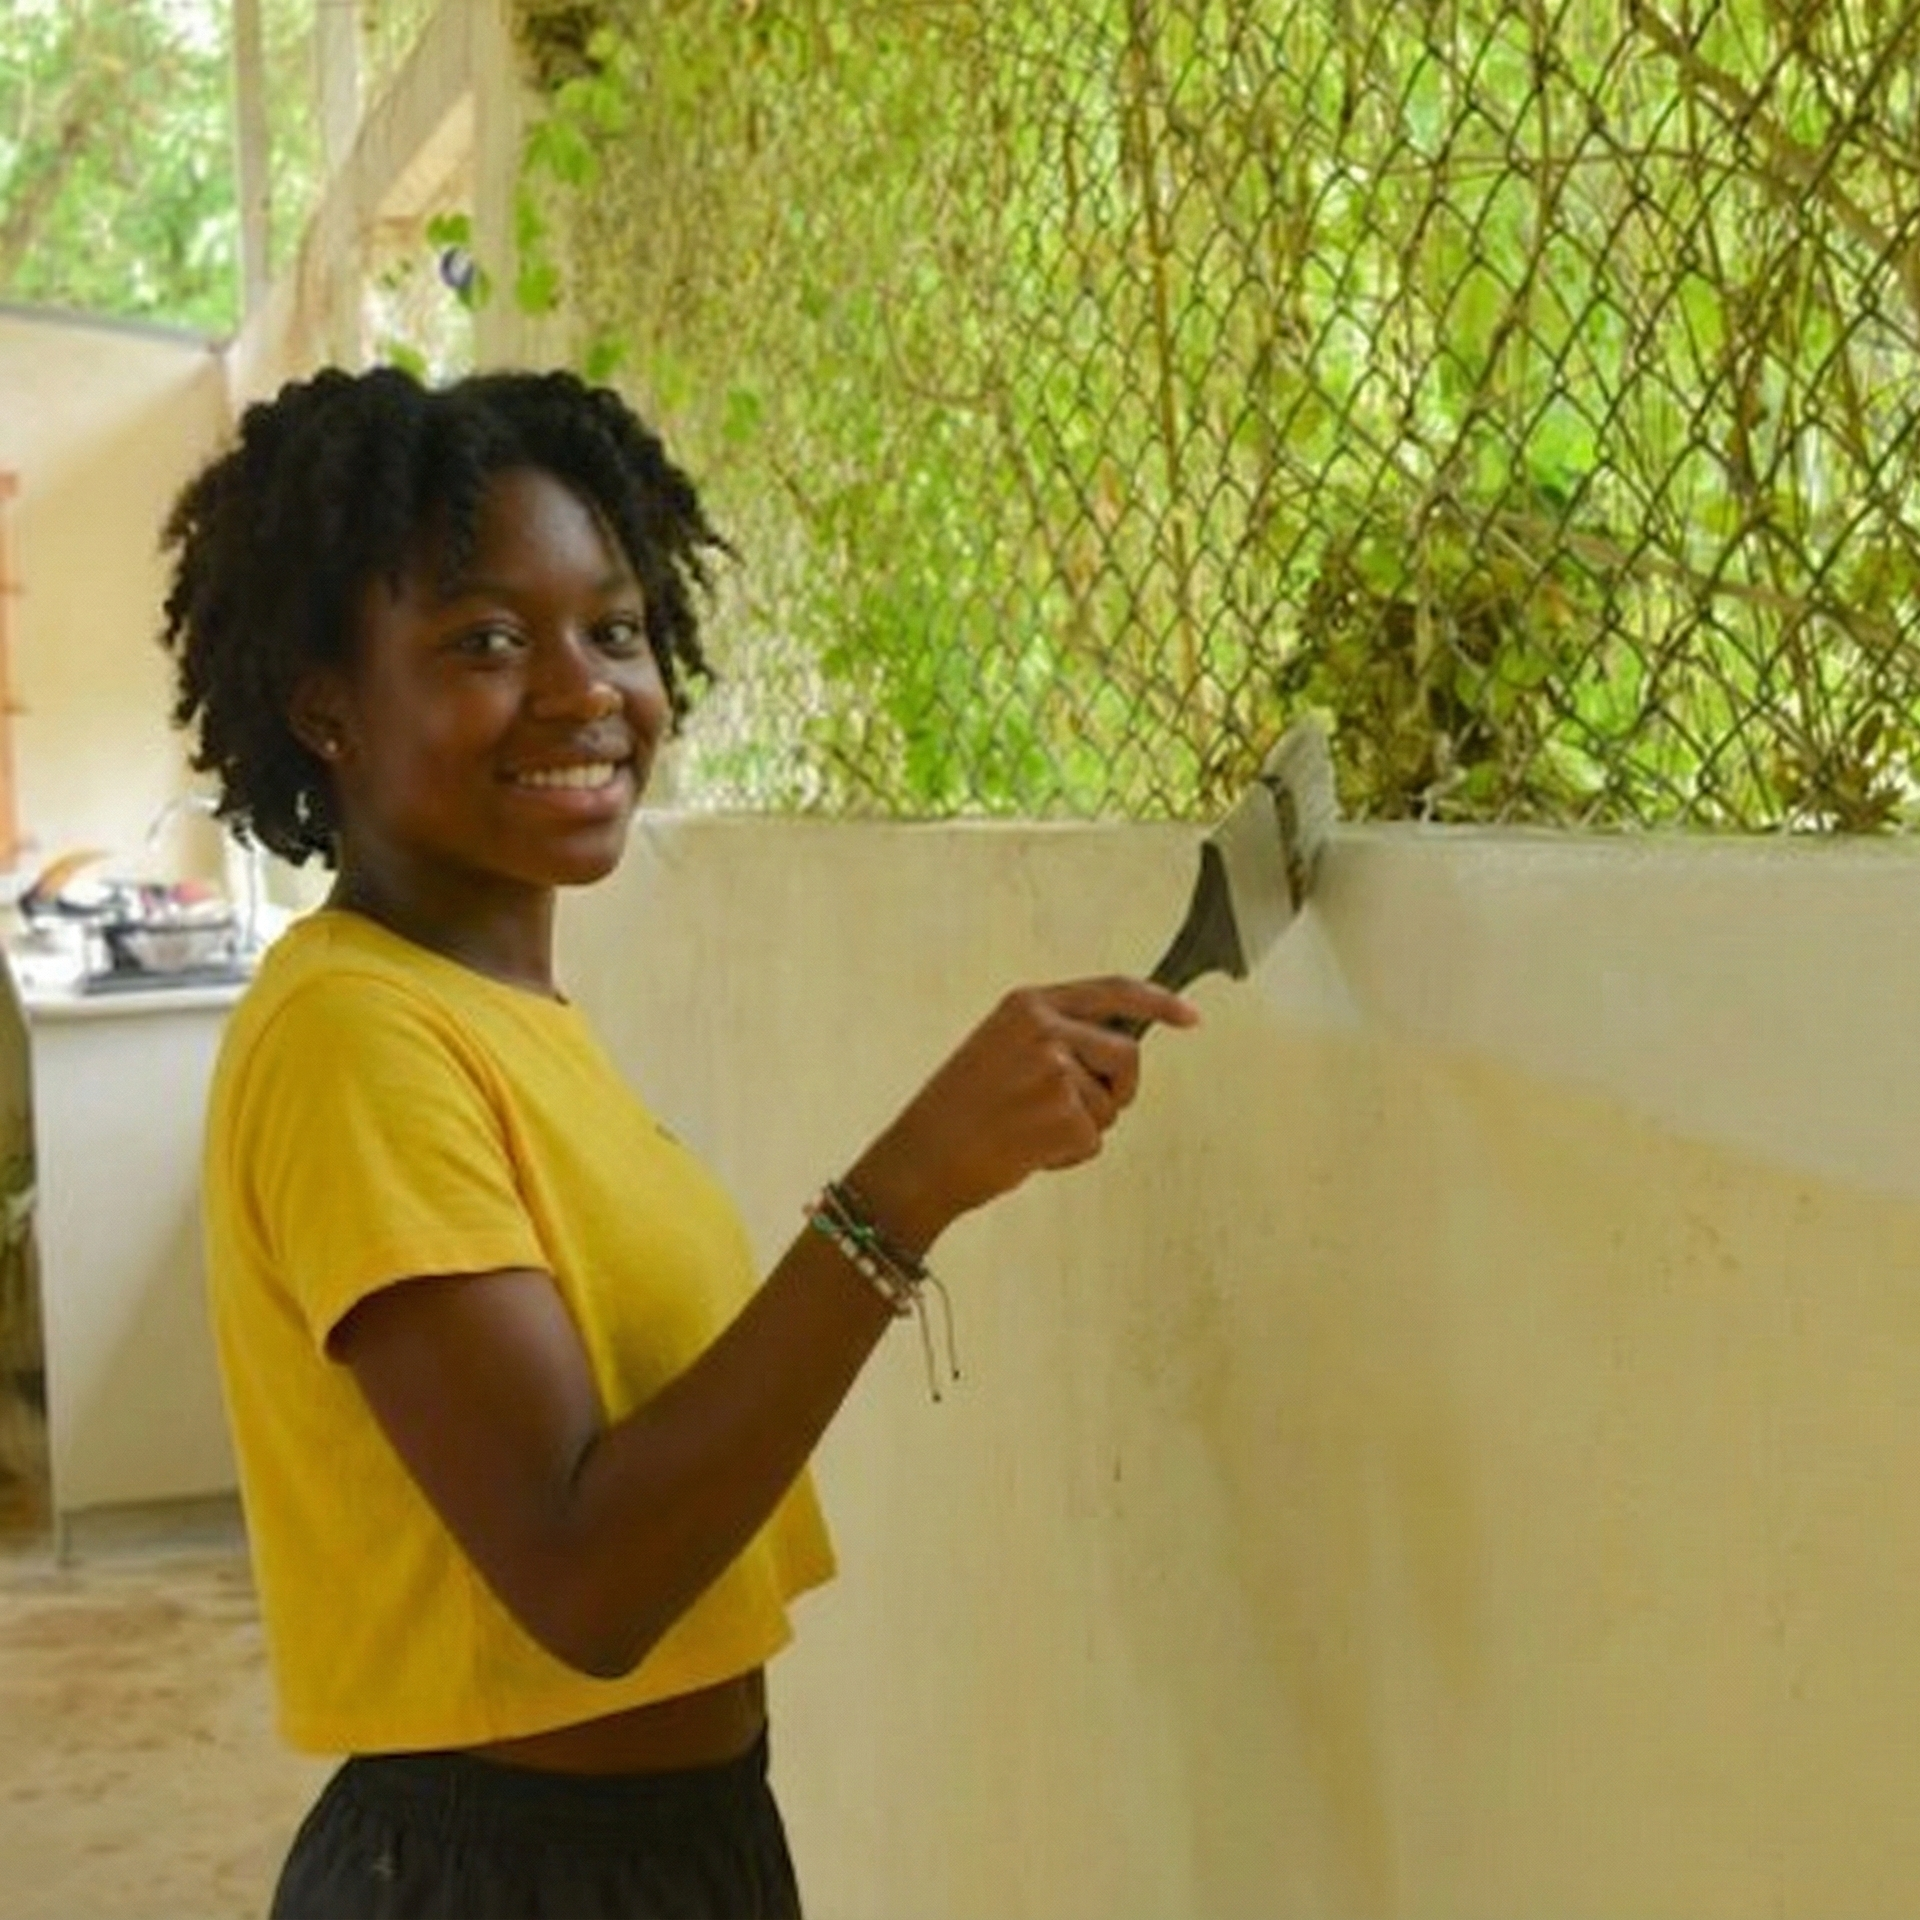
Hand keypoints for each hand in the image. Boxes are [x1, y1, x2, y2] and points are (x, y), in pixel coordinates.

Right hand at [847, 977, 1199, 1250]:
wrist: (922, 1157)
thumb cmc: (959, 1109)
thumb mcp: (1000, 1047)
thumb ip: (1054, 1036)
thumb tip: (1119, 1047)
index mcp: (1028, 1004)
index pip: (1112, 990)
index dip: (1159, 1004)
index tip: (1190, 1017)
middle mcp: (1044, 1029)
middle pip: (1127, 1055)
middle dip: (1120, 1090)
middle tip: (1083, 1112)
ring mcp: (1056, 1071)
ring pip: (1111, 1107)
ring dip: (1081, 1129)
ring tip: (1030, 1131)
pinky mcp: (1063, 1115)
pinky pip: (1094, 1141)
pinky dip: (1068, 1156)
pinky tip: (1028, 1151)